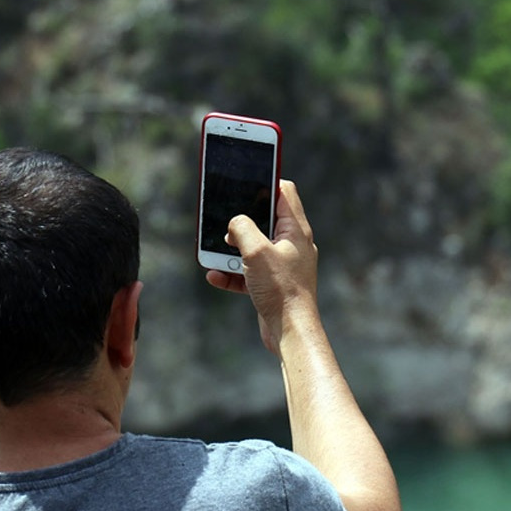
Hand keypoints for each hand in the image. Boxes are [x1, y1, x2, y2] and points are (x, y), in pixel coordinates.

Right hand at [205, 180, 318, 354]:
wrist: (290, 332)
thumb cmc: (281, 290)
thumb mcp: (256, 251)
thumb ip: (242, 228)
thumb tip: (235, 223)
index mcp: (295, 230)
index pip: (284, 192)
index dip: (265, 181)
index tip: (245, 178)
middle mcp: (293, 244)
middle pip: (265, 219)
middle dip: (241, 221)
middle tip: (224, 221)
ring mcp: (283, 264)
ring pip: (254, 246)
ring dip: (233, 249)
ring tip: (217, 253)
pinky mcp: (274, 283)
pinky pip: (249, 271)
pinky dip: (233, 272)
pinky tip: (215, 276)